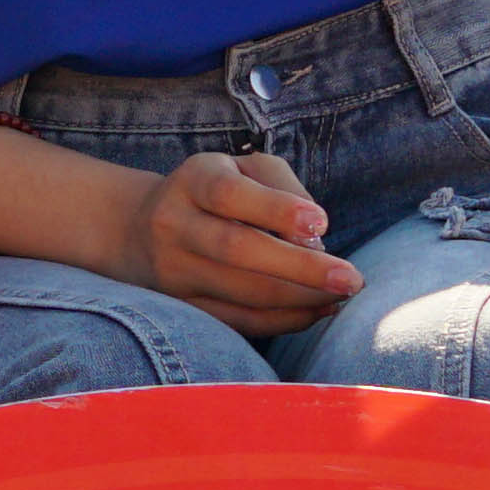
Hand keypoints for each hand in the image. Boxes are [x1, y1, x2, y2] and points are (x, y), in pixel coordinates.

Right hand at [137, 148, 365, 338]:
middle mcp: (174, 224)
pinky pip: (237, 321)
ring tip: (342, 294)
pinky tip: (316, 311)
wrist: (138, 230)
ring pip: (240, 293)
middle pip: (236, 249)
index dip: (276, 209)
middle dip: (301, 268)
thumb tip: (314, 240)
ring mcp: (174, 271)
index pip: (229, 193)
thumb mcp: (244, 167)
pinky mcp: (182, 307)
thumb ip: (283, 187)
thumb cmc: (215, 191)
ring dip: (300, 299)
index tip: (322, 223)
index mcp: (193, 180)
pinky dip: (283, 321)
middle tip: (351, 278)